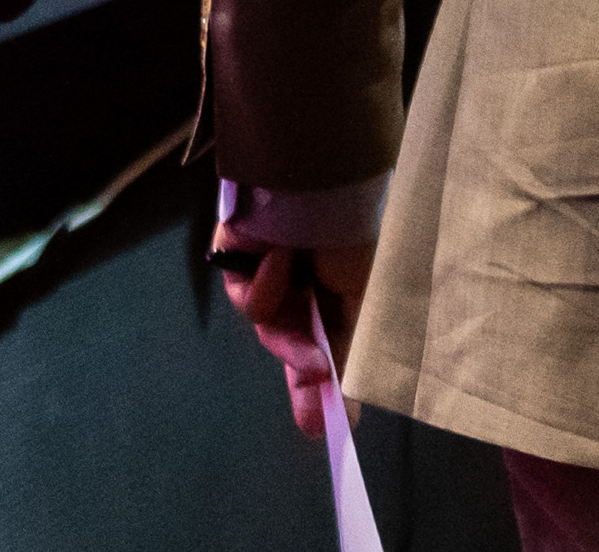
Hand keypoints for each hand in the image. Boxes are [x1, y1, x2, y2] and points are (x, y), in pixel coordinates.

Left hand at [211, 224, 374, 441]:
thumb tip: (348, 413)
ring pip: (273, 324)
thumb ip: (346, 350)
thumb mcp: (361, 296)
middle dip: (301, 371)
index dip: (326, 377)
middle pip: (296, 336)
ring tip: (305, 319)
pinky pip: (251, 298)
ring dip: (288, 330)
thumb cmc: (349, 231)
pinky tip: (280, 257)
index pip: (330, 334)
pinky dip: (265, 284)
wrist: (310, 175)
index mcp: (338, 278)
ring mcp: (269, 270)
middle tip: (309, 420)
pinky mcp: (237, 261)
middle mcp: (305, 276)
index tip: (323, 423)